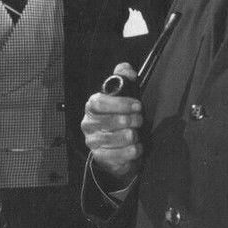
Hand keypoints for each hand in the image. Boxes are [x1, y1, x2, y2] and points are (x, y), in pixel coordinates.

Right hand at [83, 62, 143, 180]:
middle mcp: (88, 124)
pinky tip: (135, 147)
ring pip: (122, 138)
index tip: (138, 105)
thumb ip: (124, 78)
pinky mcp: (100, 157)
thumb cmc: (118, 118)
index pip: (100, 102)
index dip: (121, 104)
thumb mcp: (122, 96)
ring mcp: (93, 142)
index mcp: (91, 107)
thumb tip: (127, 69)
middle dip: (134, 120)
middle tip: (140, 120)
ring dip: (135, 136)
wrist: (114, 148)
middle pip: (114, 121)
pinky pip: (124, 154)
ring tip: (136, 134)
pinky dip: (134, 150)